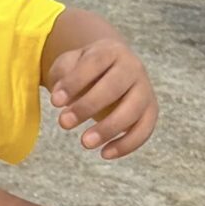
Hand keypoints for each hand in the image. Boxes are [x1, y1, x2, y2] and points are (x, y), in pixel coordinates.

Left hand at [46, 28, 158, 159]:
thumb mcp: (69, 64)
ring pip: (133, 109)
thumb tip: (61, 95)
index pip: (94, 64)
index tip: (54, 102)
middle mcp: (132, 68)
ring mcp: (144, 89)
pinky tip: (104, 154)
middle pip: (115, 86)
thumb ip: (63, 73)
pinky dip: (127, 144)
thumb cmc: (84, 71)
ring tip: (84, 143)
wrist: (110, 70)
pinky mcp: (150, 110)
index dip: (74, 82)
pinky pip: (144, 129)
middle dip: (88, 106)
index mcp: (111, 51)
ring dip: (109, 128)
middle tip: (63, 123)